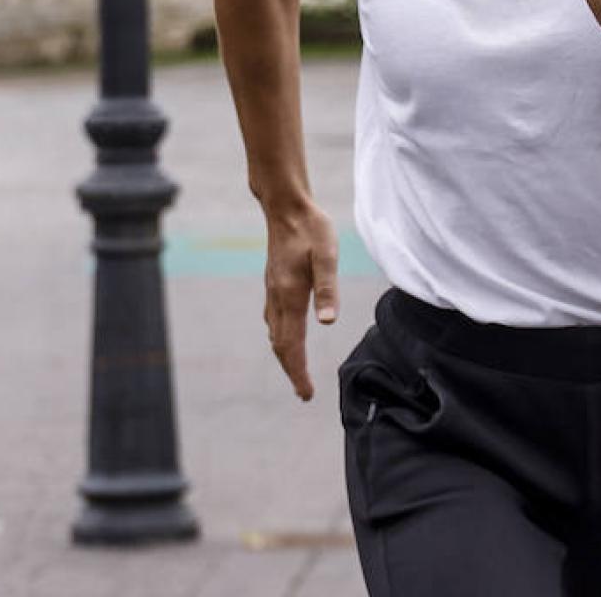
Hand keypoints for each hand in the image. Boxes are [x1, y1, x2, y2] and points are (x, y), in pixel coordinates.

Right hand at [262, 201, 338, 400]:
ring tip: (297, 370)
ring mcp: (272, 289)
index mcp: (290, 295)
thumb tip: (327, 322)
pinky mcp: (274, 281)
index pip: (291, 345)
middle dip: (291, 369)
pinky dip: (281, 336)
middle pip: (280, 344)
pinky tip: (287, 334)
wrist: (286, 206)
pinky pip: (273, 318)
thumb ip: (328, 288)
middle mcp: (277, 297)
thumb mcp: (327, 255)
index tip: (306, 394)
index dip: (298, 372)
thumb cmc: (311, 228)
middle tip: (303, 392)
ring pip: (275, 332)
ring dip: (285, 354)